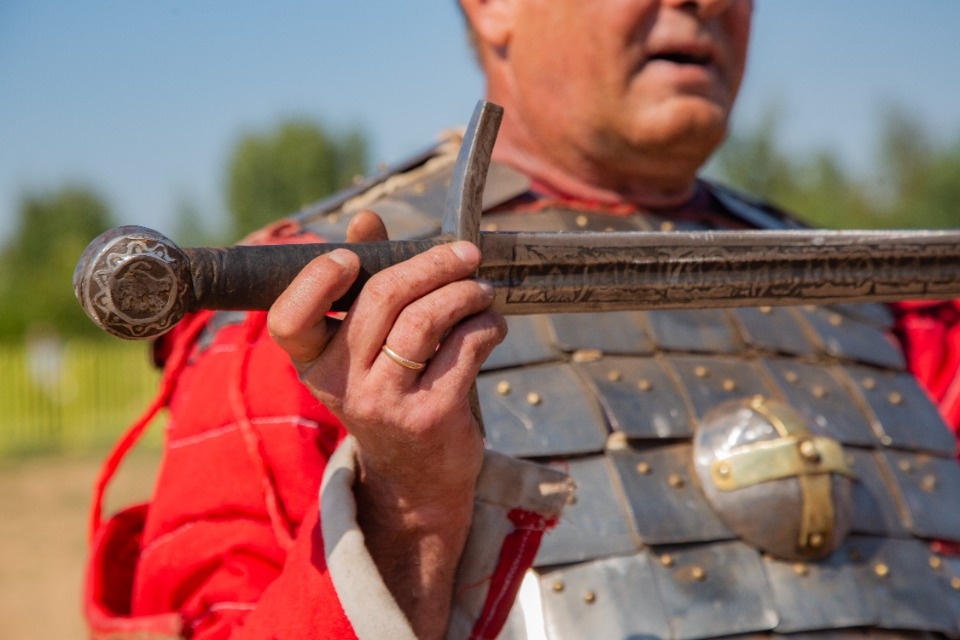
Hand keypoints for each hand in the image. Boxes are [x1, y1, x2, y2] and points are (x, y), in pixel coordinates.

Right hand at [267, 211, 505, 637]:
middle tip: (465, 254)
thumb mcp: (366, 348)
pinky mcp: (431, 416)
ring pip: (426, 319)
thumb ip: (363, 282)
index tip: (350, 257)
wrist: (416, 479)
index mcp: (313, 362)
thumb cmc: (393, 393)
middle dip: (432, 264)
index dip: (317, 280)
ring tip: (482, 290)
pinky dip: (486, 324)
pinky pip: (464, 347)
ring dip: (465, 292)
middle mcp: (340, 384)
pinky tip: (491, 323)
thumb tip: (364, 219)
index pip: (290, 319)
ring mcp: (384, 403)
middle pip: (381, 299)